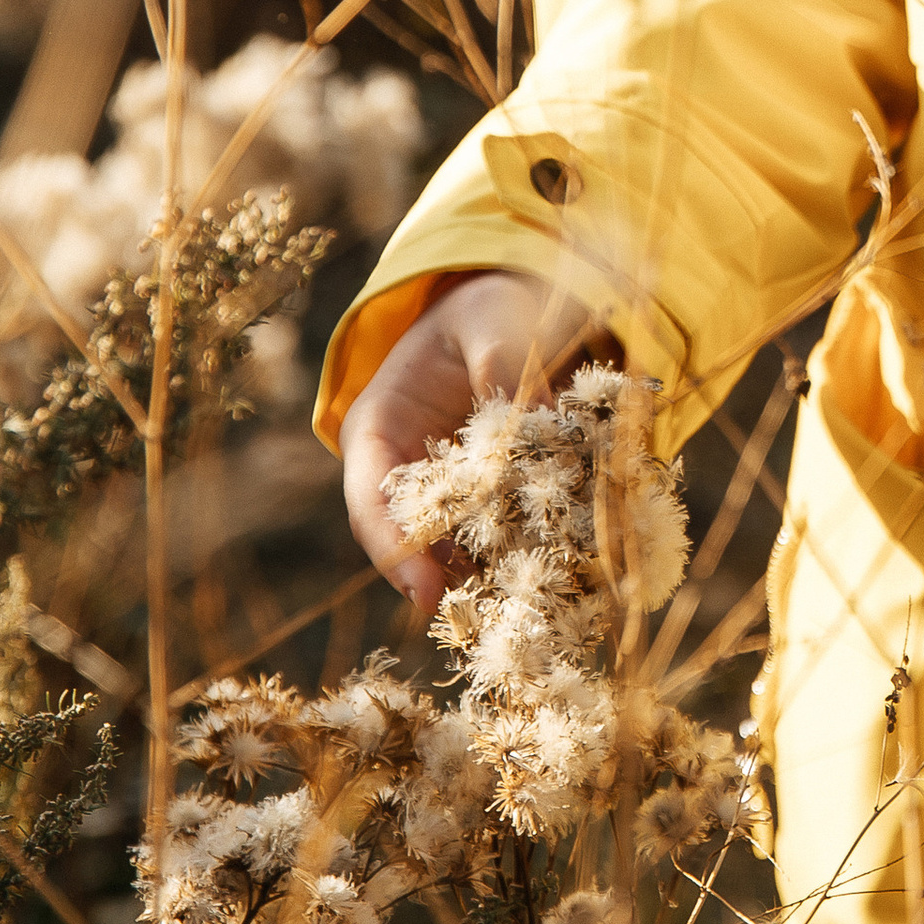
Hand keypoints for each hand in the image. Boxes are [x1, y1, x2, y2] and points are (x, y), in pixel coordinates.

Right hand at [339, 270, 592, 610]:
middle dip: (440, 578)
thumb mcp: (491, 320)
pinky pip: (492, 536)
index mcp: (379, 425)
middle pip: (406, 538)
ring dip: (482, 576)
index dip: (393, 545)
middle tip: (483, 613)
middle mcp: (400, 468)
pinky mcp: (481, 499)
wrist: (504, 314)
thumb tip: (542, 417)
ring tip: (523, 605)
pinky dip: (516, 555)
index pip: (370, 495)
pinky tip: (553, 573)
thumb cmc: (484, 310)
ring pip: (450, 548)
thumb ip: (505, 363)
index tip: (423, 589)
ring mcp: (440, 488)